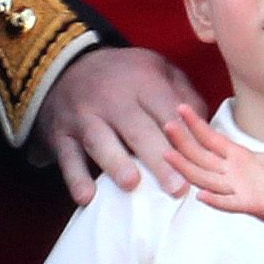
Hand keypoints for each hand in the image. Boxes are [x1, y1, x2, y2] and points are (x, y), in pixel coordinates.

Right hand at [34, 46, 206, 203]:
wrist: (71, 67)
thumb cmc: (128, 74)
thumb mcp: (159, 69)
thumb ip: (183, 94)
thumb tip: (204, 125)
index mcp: (143, 80)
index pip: (166, 110)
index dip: (182, 136)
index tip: (199, 161)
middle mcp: (113, 98)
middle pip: (137, 129)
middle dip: (158, 159)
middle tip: (176, 188)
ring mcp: (83, 116)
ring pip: (100, 141)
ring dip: (116, 163)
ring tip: (132, 185)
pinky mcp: (60, 134)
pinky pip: (67, 157)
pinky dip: (75, 178)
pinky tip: (87, 197)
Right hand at [163, 103, 263, 235]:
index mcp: (239, 157)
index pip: (212, 139)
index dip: (196, 125)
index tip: (181, 108)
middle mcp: (232, 173)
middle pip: (202, 157)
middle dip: (184, 142)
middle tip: (168, 125)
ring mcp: (238, 190)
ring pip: (206, 179)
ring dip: (187, 168)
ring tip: (169, 155)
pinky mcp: (249, 204)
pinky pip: (229, 203)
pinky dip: (215, 200)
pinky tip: (201, 195)